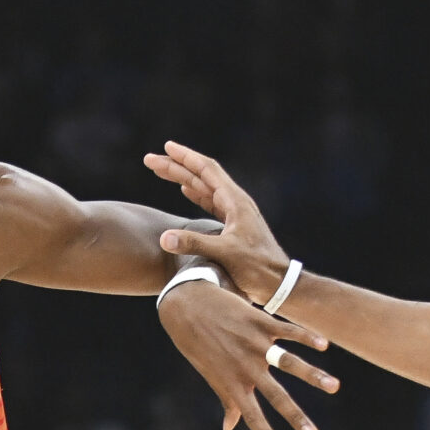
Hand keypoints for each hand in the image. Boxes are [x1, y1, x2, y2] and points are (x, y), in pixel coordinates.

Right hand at [145, 142, 295, 305]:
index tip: (166, 147)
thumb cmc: (257, 268)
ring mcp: (234, 213)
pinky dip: (195, 193)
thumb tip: (164, 238)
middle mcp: (235, 202)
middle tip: (150, 160)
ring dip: (182, 178)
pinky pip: (210, 202)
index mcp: (234, 201)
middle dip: (176, 166)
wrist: (279, 283)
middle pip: (201, 176)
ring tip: (160, 170)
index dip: (185, 157)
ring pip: (203, 188)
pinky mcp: (233, 226)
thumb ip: (194, 244)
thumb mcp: (224, 254)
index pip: (206, 170)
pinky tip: (185, 190)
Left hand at [156, 274, 336, 429]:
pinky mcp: (259, 322)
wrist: (187, 306)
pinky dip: (306, 337)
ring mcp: (254, 344)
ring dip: (313, 376)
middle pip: (276, 396)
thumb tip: (228, 429)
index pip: (252, 415)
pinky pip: (287, 331)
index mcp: (234, 382)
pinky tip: (324, 345)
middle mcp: (246, 366)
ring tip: (334, 387)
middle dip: (296, 417)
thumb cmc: (198, 345)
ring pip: (289, 362)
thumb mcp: (211, 374)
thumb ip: (226, 401)